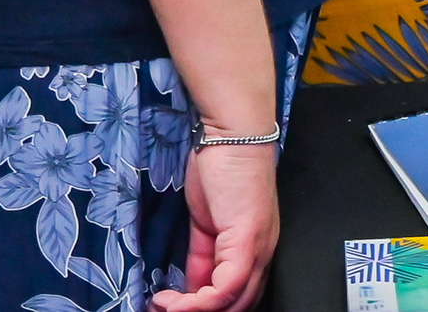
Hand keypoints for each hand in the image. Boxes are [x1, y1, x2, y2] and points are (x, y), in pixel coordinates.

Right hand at [157, 139, 279, 311]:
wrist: (233, 134)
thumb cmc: (222, 168)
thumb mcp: (207, 222)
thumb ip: (203, 256)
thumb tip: (190, 286)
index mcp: (255, 249)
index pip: (237, 295)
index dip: (205, 307)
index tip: (174, 306)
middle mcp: (263, 252)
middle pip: (238, 304)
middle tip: (166, 310)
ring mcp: (258, 248)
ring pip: (233, 303)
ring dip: (193, 311)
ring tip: (164, 307)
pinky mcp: (247, 241)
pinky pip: (225, 288)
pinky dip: (196, 302)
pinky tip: (173, 300)